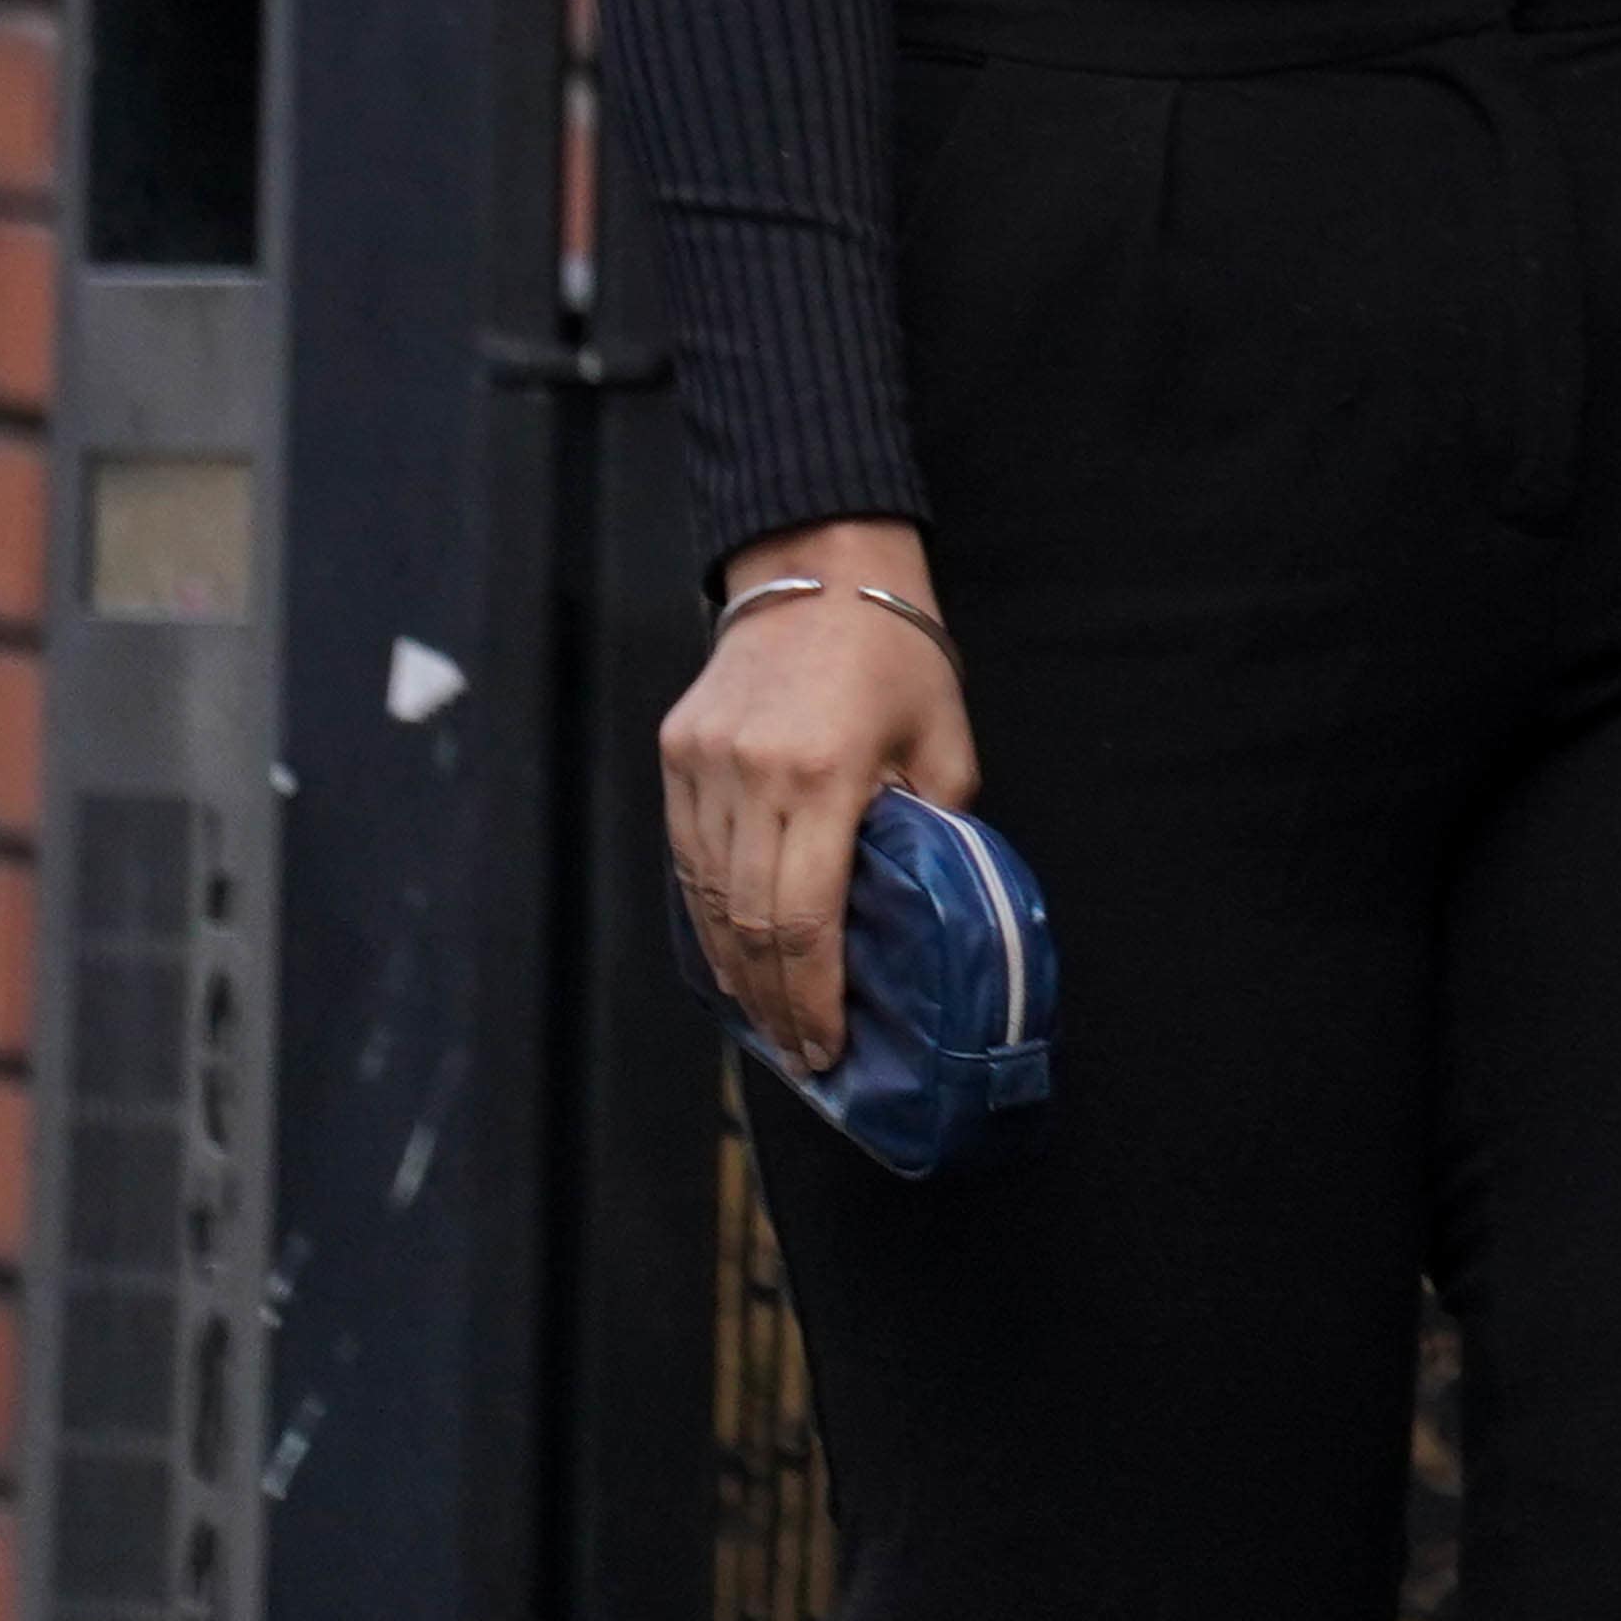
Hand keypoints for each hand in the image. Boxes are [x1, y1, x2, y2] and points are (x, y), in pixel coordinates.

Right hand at [658, 522, 975, 1074]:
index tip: (826, 1046)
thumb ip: (932, 831)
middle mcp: (751, 774)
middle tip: (801, 1052)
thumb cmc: (897, 656)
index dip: (813, 995)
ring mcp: (703, 764)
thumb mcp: (943, 741)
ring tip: (769, 1017)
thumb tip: (923, 912)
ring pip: (706, 898)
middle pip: (747, 924)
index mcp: (824, 775)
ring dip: (736, 968)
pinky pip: (687, 857)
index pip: (803, 918)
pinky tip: (734, 953)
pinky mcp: (677, 753)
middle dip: (774, 1001)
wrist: (822, 568)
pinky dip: (707, 915)